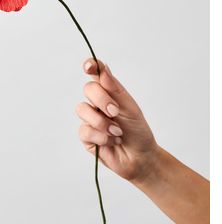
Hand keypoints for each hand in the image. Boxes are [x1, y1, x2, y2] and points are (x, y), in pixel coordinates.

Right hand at [76, 58, 158, 182]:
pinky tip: (112, 141)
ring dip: (102, 122)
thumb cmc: (138, 131)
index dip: (91, 66)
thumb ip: (115, 89)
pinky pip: (85, 130)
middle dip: (102, 100)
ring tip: (117, 132)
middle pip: (88, 89)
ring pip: (82, 109)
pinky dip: (101, 137)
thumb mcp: (130, 108)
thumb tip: (103, 69)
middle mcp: (97, 103)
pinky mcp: (86, 136)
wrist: (140, 157)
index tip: (89, 66)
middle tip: (115, 112)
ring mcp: (90, 118)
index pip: (96, 74)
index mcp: (110, 92)